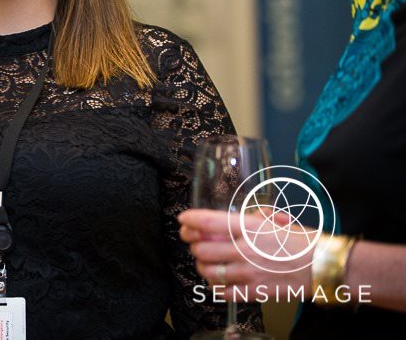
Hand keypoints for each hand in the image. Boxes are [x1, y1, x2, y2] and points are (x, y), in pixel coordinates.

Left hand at [178, 208, 312, 300]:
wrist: (325, 266)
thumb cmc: (304, 241)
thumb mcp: (277, 220)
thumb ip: (254, 218)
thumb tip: (238, 217)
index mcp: (251, 228)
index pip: (209, 222)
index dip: (190, 220)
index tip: (183, 219)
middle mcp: (246, 250)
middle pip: (202, 249)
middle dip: (194, 245)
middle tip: (194, 242)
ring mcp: (249, 273)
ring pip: (209, 271)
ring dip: (202, 266)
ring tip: (205, 262)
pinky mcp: (255, 291)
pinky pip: (223, 292)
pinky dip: (215, 287)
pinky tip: (218, 281)